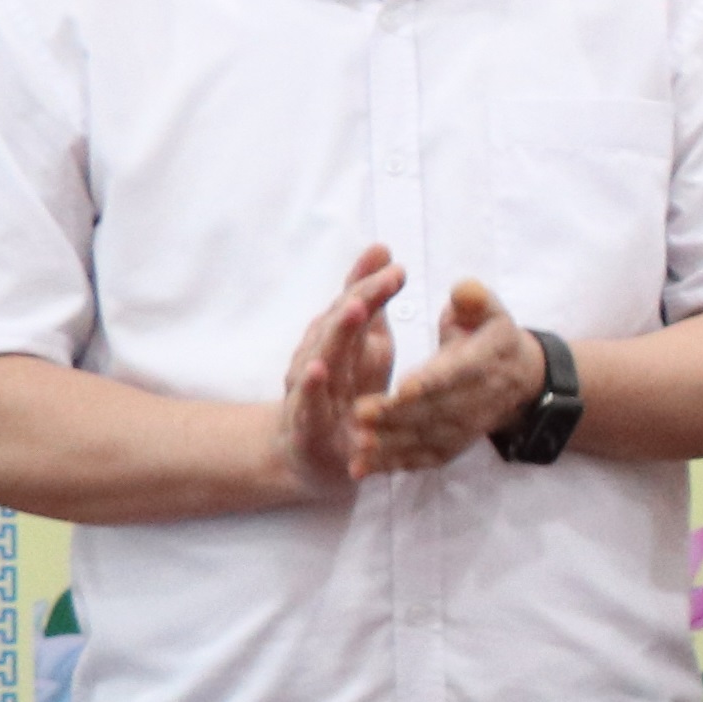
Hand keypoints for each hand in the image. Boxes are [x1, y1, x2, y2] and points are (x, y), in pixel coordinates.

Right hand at [269, 248, 404, 497]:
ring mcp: (309, 392)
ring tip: (354, 312)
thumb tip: (381, 248)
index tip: (396, 267)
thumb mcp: (366, 345)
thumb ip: (371, 301)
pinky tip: (320, 370)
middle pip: (334, 328)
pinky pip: (309, 405)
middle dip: (352, 307)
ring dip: (335, 336)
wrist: (308, 452)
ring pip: (319, 359)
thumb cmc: (345, 390)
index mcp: (339, 340)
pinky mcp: (306, 426)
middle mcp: (319, 358)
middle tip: (370, 290)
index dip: (371, 286)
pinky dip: (313, 389)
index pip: (353, 306)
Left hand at [355, 278, 544, 478]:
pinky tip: (362, 467)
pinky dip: (392, 465)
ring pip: (425, 439)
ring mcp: (464, 428)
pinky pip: (422, 459)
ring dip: (390, 445)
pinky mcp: (452, 446)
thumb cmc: (491, 337)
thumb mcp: (489, 310)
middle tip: (358, 414)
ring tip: (356, 445)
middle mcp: (476, 400)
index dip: (430, 382)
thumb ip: (474, 300)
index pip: (455, 374)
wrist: (519, 379)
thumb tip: (461, 291)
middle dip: (396, 415)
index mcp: (484, 362)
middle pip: (434, 411)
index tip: (402, 386)